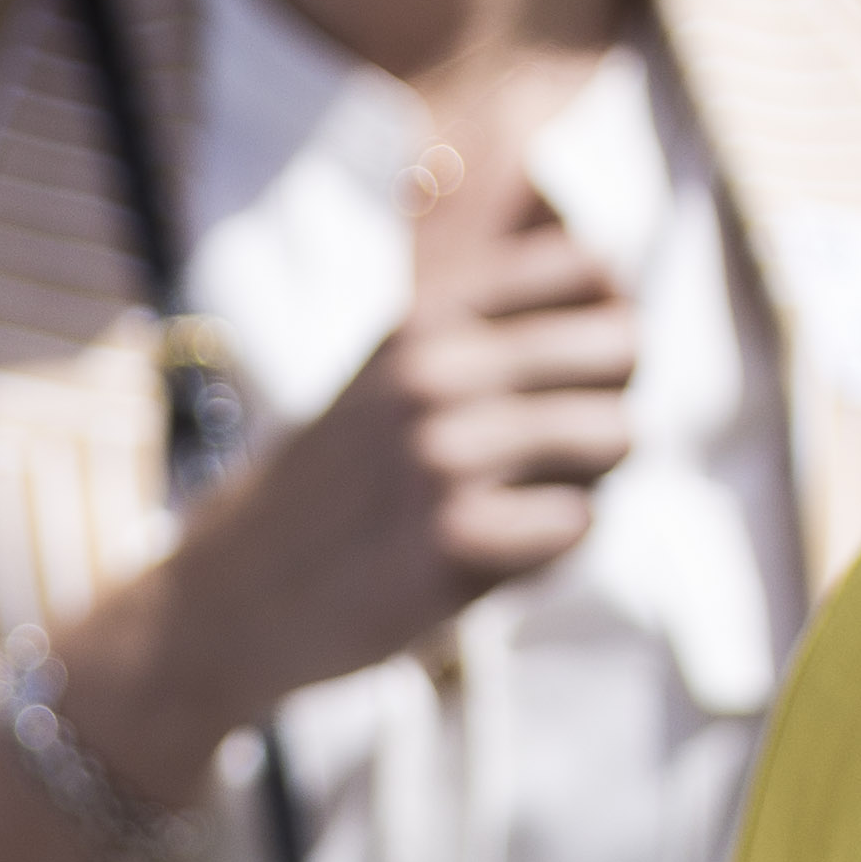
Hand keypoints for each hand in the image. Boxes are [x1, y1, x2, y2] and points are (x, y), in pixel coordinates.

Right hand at [94, 190, 641, 796]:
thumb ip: (486, 327)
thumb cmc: (339, 488)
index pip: (590, 268)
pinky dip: (553, 547)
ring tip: (524, 506)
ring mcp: (441, 456)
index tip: (576, 375)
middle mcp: (434, 372)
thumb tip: (623, 294)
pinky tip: (496, 556)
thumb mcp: (392, 373)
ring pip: (613, 435)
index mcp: (426, 318)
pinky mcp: (450, 542)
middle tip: (556, 455)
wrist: (238, 594)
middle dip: (606, 402)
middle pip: (621, 347)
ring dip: (587, 479)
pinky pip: (578, 523)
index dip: (607, 323)